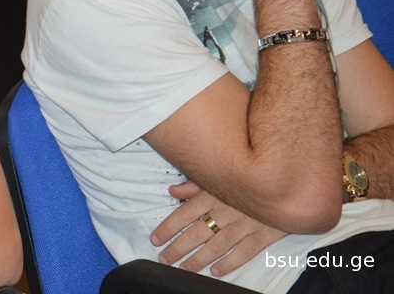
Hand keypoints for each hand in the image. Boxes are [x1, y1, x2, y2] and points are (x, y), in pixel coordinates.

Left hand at [151, 180, 287, 275]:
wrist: (287, 179)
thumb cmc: (249, 175)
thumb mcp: (220, 173)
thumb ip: (195, 183)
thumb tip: (173, 191)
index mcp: (213, 194)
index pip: (184, 213)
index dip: (168, 228)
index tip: (156, 239)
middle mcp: (226, 210)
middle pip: (197, 233)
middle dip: (178, 247)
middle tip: (165, 258)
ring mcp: (245, 223)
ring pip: (217, 245)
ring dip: (199, 259)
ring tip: (185, 268)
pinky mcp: (264, 233)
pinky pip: (245, 251)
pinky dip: (230, 262)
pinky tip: (216, 270)